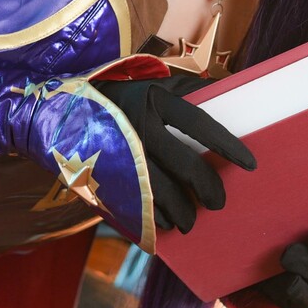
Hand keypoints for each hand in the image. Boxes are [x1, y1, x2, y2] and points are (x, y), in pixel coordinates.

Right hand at [93, 74, 255, 233]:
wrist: (57, 115)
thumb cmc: (117, 97)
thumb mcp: (149, 84)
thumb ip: (186, 90)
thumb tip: (228, 92)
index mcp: (152, 99)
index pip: (199, 124)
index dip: (228, 145)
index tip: (249, 163)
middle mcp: (138, 126)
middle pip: (186, 165)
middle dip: (208, 189)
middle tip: (218, 202)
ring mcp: (120, 154)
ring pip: (164, 193)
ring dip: (184, 212)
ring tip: (192, 220)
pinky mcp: (105, 177)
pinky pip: (139, 206)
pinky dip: (157, 219)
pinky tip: (167, 222)